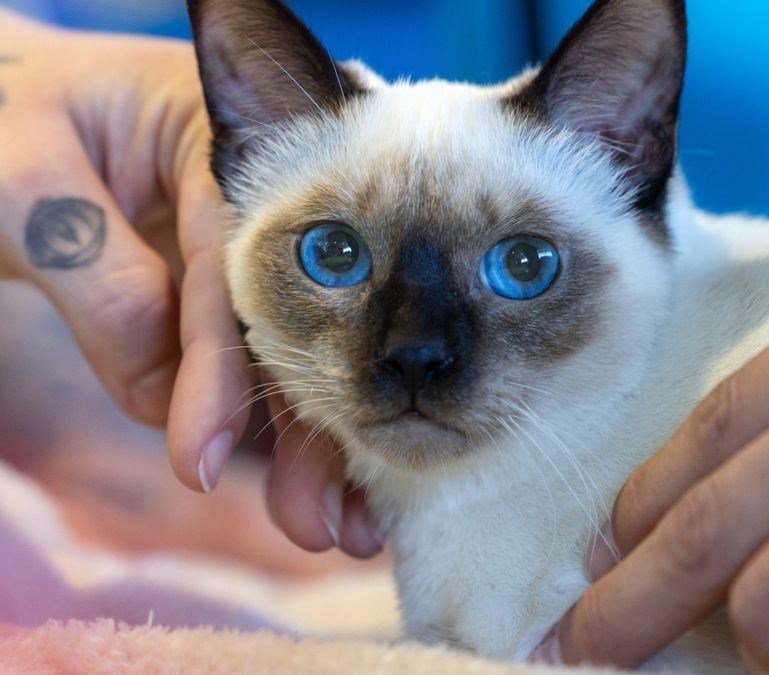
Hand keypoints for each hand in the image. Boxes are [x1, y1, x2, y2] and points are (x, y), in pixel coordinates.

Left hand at [0, 10, 377, 558]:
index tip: (204, 455)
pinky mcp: (228, 292)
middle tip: (315, 520)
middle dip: (309, 421)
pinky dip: (276, 429)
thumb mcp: (23, 181)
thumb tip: (163, 400)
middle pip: (298, 316)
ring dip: (310, 443)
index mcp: (226, 135)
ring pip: (290, 351)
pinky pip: (256, 363)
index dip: (224, 363)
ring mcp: (248, 247)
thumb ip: (99, 280)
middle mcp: (260, 193)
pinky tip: (315, 486)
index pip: (236, 260)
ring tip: (330, 526)